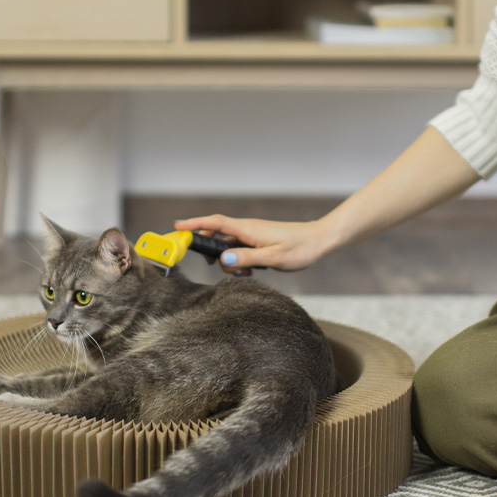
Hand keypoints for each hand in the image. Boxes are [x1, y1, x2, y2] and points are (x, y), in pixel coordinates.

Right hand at [173, 215, 332, 274]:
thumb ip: (247, 258)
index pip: (216, 223)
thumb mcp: (273, 257)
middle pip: (217, 235)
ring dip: (228, 260)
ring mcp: (252, 235)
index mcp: (248, 230)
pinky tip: (250, 271)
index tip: (177, 226)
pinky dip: (237, 261)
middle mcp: (247, 230)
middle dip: (209, 249)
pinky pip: (238, 250)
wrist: (319, 241)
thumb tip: (222, 259)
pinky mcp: (257, 242)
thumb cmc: (300, 248)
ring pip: (228, 246)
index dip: (195, 224)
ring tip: (245, 273)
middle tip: (210, 265)